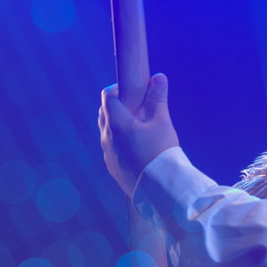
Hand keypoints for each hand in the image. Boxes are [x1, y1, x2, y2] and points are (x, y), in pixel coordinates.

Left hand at [99, 73, 178, 196]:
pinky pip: (111, 147)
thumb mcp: (162, 122)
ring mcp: (107, 153)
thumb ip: (158, 98)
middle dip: (119, 105)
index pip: (108, 96)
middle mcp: (106, 137)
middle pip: (105, 112)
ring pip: (107, 131)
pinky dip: (120, 140)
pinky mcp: (112, 167)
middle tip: (138, 106)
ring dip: (119, 124)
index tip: (133, 90)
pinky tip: (137, 146)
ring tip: (140, 127)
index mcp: (116, 122)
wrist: (160, 188)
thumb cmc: (161, 151)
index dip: (118, 88)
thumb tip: (158, 77)